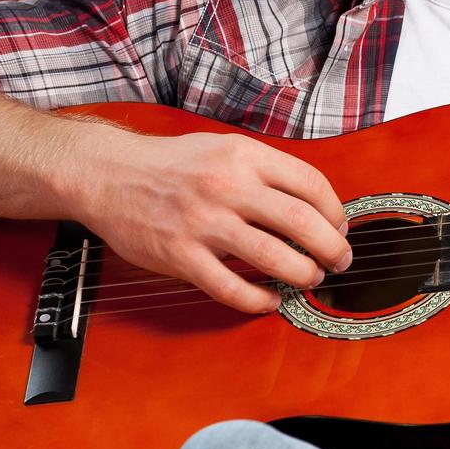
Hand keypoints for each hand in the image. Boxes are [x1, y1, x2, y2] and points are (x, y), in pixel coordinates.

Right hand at [63, 125, 351, 313]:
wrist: (108, 174)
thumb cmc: (173, 164)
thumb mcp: (225, 148)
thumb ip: (266, 171)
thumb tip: (315, 204)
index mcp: (244, 156)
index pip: (311, 185)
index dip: (336, 212)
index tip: (341, 227)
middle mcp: (228, 186)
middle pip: (303, 223)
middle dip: (332, 249)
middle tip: (340, 261)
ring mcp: (204, 223)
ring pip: (274, 258)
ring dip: (303, 274)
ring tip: (310, 278)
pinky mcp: (180, 256)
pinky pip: (231, 288)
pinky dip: (259, 300)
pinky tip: (271, 300)